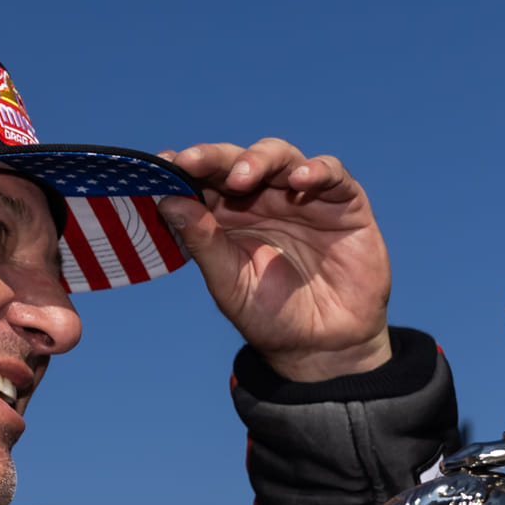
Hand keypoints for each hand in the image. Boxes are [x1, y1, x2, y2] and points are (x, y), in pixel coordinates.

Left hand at [157, 139, 391, 381]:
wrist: (322, 348)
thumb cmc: (271, 316)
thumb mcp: (230, 283)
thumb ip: (203, 243)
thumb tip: (168, 202)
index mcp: (230, 216)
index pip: (205, 180)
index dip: (185, 167)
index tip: (161, 164)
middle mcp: (265, 199)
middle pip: (238, 161)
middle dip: (214, 158)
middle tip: (193, 163)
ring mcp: (303, 197)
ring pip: (280, 156)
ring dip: (259, 159)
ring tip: (243, 178)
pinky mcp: (343, 202)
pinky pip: (332, 174)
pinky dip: (317, 171)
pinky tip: (300, 181)